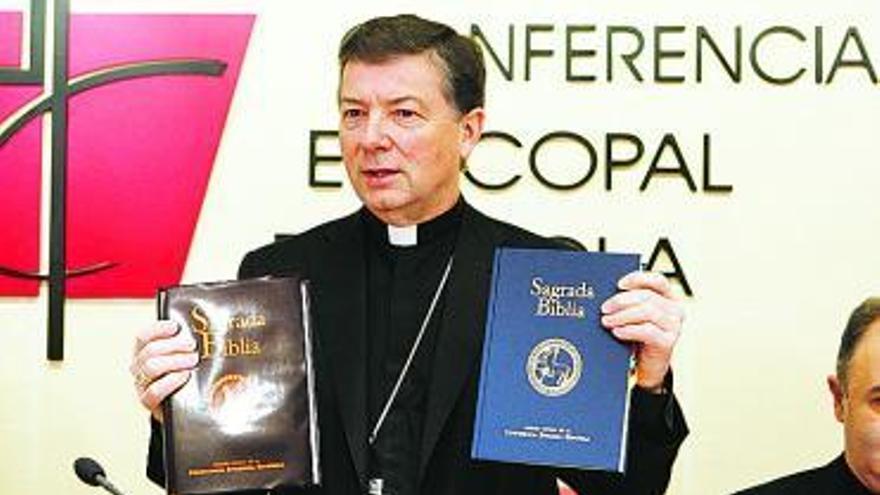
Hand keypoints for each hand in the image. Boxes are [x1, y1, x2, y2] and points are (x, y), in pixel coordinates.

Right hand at [129, 320, 198, 420]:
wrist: (186, 408)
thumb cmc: (187, 378)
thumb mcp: (185, 359)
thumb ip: (187, 345)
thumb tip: (205, 329)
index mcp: (144, 354)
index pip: (143, 338)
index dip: (158, 329)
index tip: (176, 327)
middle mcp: (139, 368)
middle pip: (149, 351)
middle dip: (173, 345)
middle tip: (192, 345)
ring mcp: (142, 385)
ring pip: (150, 367)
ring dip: (174, 361)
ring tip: (193, 360)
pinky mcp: (148, 402)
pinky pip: (154, 391)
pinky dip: (170, 381)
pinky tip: (185, 375)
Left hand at [600, 271, 683, 392]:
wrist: (648, 366)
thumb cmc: (640, 337)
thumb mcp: (635, 316)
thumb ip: (629, 303)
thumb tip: (608, 295)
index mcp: (668, 298)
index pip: (657, 280)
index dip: (638, 278)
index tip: (618, 284)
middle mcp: (674, 310)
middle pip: (647, 297)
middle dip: (622, 301)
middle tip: (604, 308)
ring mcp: (674, 326)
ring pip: (647, 312)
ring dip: (622, 315)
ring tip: (607, 321)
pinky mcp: (668, 342)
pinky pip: (647, 331)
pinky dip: (629, 330)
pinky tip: (617, 331)